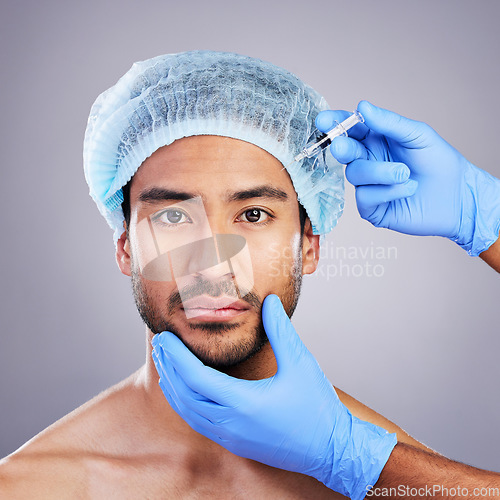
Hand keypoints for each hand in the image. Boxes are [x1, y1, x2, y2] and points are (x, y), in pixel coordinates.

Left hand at [151, 294, 395, 499]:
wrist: (332, 449)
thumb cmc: (317, 407)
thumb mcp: (300, 363)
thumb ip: (280, 330)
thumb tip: (270, 301)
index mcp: (244, 403)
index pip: (196, 378)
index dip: (176, 356)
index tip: (163, 337)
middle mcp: (231, 424)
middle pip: (184, 395)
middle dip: (168, 369)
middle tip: (159, 345)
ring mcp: (231, 437)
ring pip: (188, 412)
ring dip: (173, 387)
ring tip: (165, 365)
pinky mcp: (235, 443)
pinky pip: (199, 422)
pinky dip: (185, 404)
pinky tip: (185, 390)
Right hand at [316, 101, 499, 255]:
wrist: (457, 196)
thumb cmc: (439, 162)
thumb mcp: (417, 135)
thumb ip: (389, 123)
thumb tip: (362, 107)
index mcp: (375, 140)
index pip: (349, 129)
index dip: (335, 124)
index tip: (323, 120)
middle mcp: (368, 161)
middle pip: (345, 152)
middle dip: (342, 148)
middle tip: (342, 146)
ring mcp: (368, 186)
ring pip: (355, 175)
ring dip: (380, 173)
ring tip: (405, 173)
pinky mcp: (371, 208)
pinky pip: (365, 197)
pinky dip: (388, 192)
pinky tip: (408, 189)